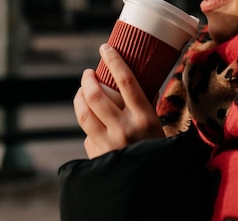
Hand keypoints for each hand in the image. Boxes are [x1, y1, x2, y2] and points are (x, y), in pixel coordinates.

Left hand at [73, 44, 164, 158]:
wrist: (148, 189)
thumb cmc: (157, 154)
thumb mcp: (158, 129)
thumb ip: (146, 107)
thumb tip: (138, 81)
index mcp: (146, 118)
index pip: (126, 81)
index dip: (113, 61)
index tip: (105, 48)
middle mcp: (125, 129)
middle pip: (97, 94)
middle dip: (87, 79)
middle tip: (88, 73)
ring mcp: (108, 143)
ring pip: (84, 112)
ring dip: (79, 96)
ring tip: (82, 90)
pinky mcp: (96, 155)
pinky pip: (87, 133)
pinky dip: (89, 125)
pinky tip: (93, 123)